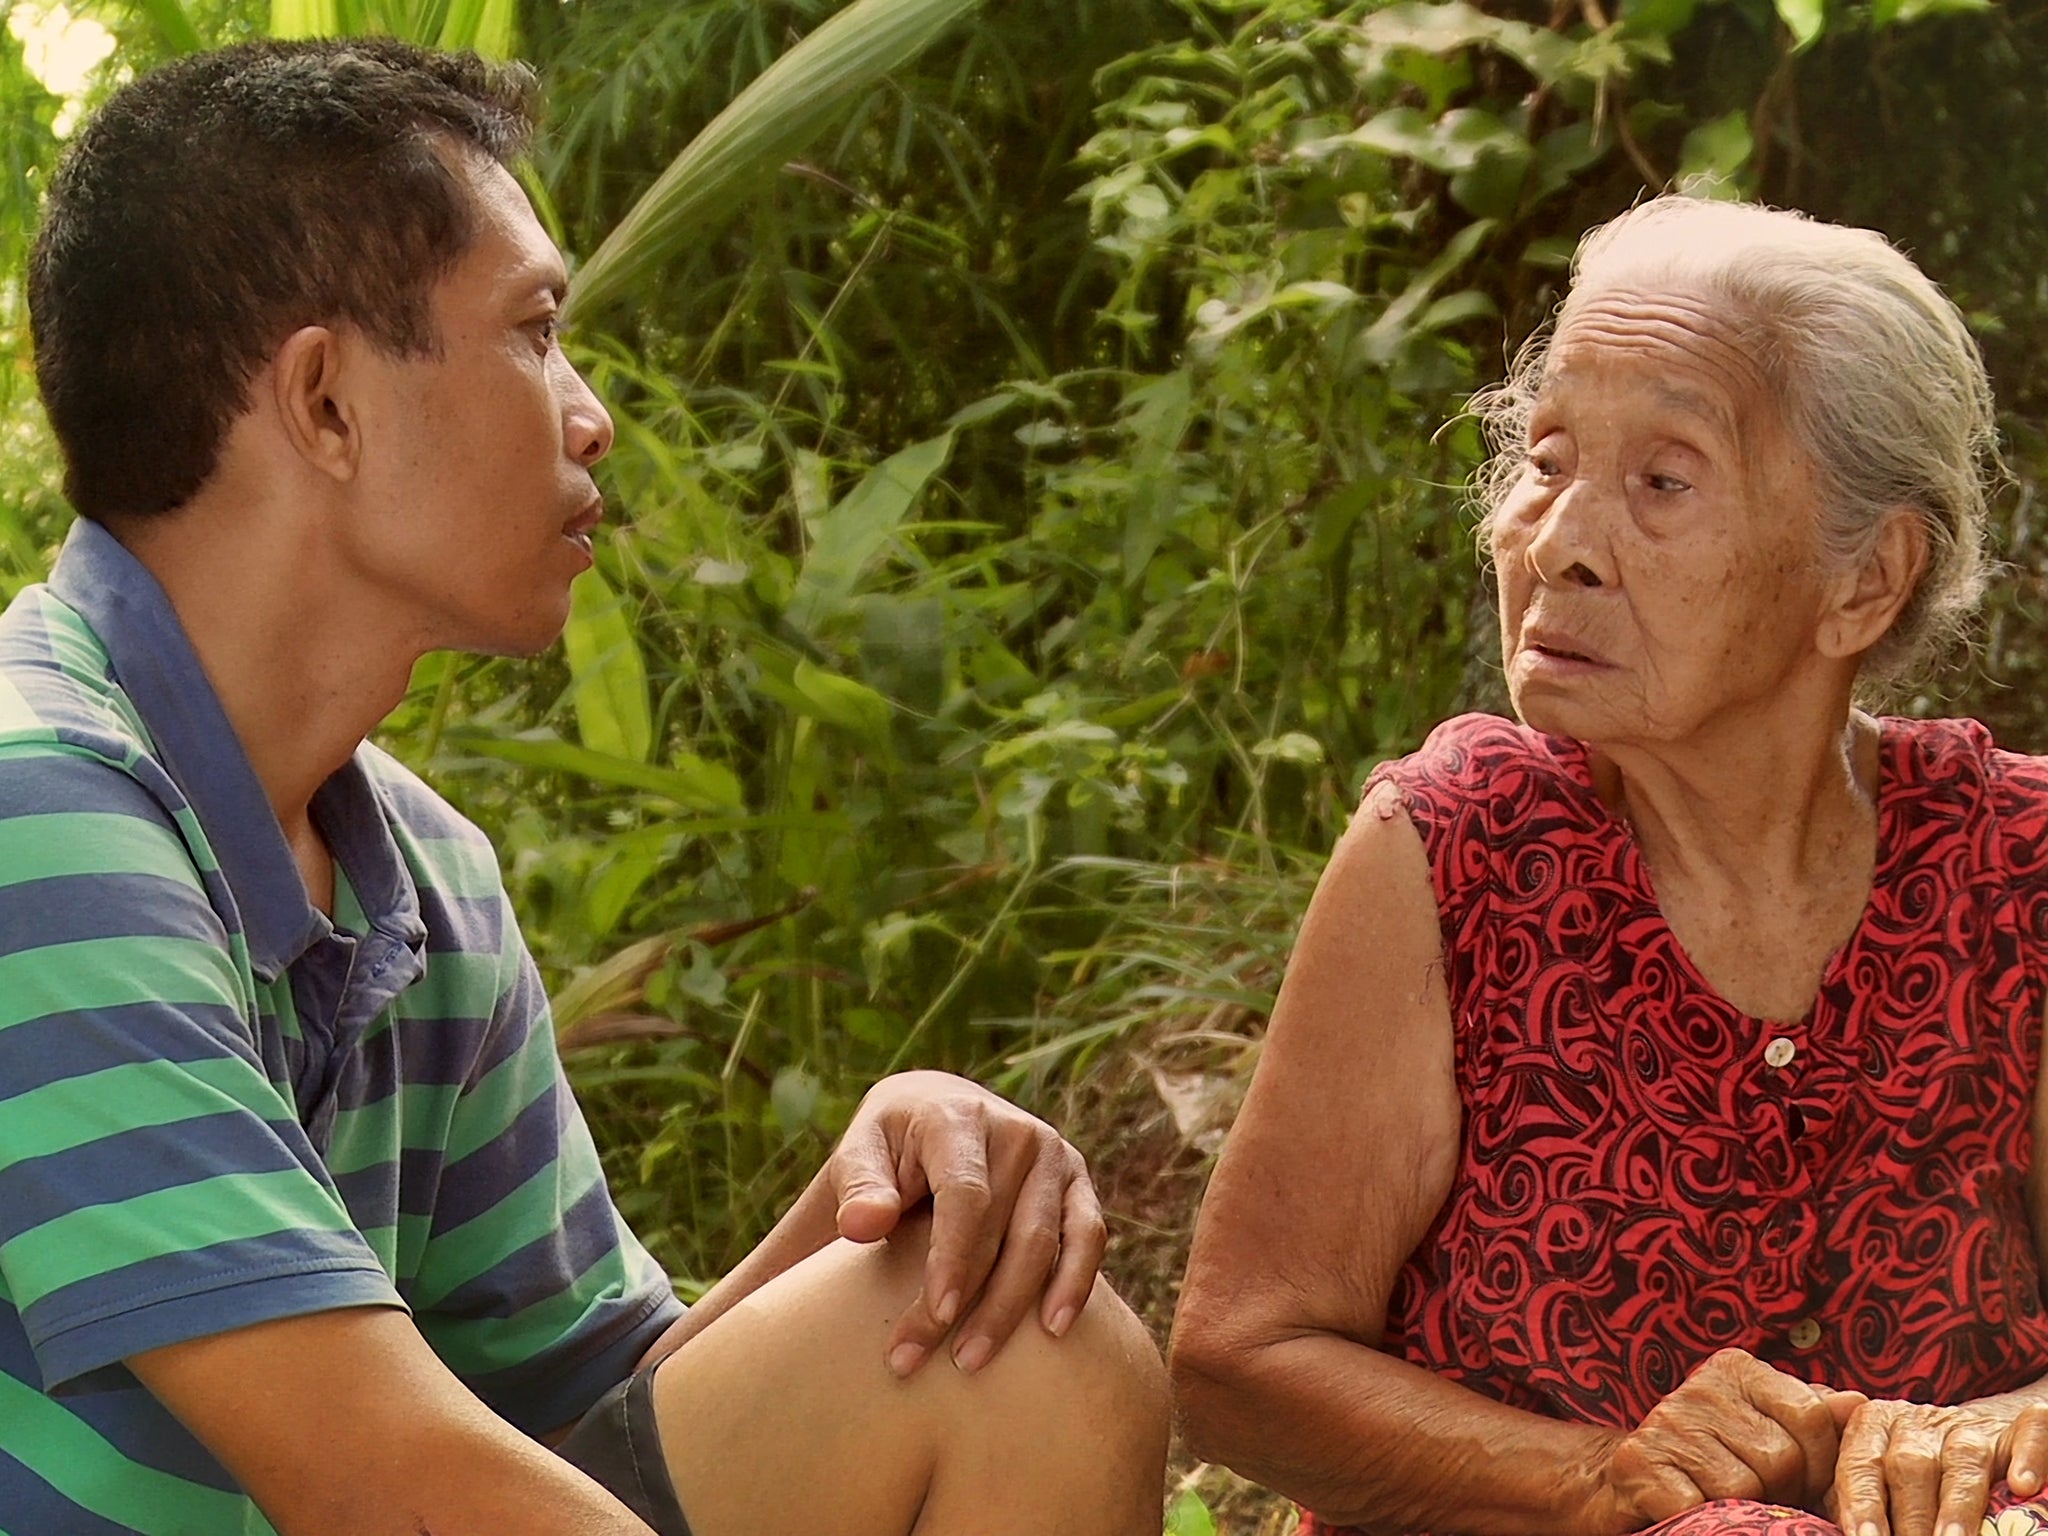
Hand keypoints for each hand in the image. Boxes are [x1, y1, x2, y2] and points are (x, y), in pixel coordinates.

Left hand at [825, 1070, 1106, 1378]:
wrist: (936, 1109)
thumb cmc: (886, 1151)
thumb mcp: (858, 1155)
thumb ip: (856, 1187)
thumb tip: (861, 1225)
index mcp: (956, 1118)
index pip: (965, 1194)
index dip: (953, 1256)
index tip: (937, 1312)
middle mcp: (1014, 1130)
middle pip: (1001, 1228)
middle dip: (969, 1302)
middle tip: (918, 1361)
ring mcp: (1052, 1154)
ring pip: (1043, 1241)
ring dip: (1012, 1308)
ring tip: (972, 1360)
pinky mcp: (1076, 1181)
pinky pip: (1088, 1235)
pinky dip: (1076, 1282)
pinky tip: (1054, 1329)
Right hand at [1590, 1349, 1859, 1529]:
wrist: (1630, 1476)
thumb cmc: (1715, 1455)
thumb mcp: (1767, 1426)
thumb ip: (1814, 1417)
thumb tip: (1861, 1404)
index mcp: (1737, 1369)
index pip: (1812, 1416)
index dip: (1821, 1464)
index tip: (1805, 1482)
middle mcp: (1699, 1386)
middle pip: (1782, 1456)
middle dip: (1781, 1490)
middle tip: (1761, 1494)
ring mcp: (1667, 1422)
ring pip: (1743, 1487)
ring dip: (1742, 1508)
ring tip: (1726, 1500)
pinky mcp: (1639, 1463)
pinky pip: (1700, 1507)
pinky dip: (1703, 1520)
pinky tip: (1695, 1508)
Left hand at [1830, 1396, 2047, 1535]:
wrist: (1972, 1431)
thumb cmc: (1909, 1472)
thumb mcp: (1875, 1478)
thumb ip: (1855, 1500)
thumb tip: (1843, 1533)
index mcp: (1872, 1428)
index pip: (1860, 1467)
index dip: (1862, 1505)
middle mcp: (1917, 1423)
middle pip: (1909, 1468)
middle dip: (1912, 1520)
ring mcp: (1969, 1427)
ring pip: (1962, 1462)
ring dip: (1958, 1507)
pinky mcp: (2013, 1433)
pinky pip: (2026, 1433)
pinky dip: (2029, 1457)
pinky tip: (2024, 1485)